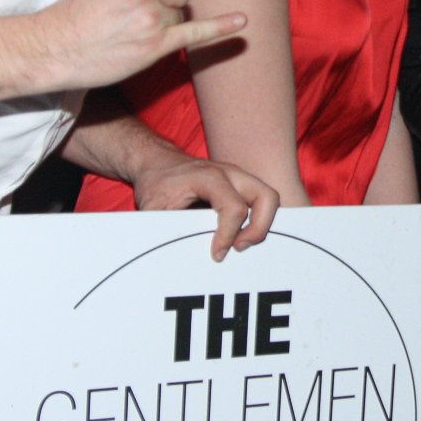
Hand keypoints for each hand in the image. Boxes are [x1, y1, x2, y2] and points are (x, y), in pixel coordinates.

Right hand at [39, 0, 246, 90]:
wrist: (56, 46)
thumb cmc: (81, 11)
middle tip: (137, 10)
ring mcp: (152, 15)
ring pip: (184, 12)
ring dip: (167, 21)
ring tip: (135, 28)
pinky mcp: (157, 43)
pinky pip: (198, 32)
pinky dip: (220, 28)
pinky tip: (241, 21)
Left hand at [131, 151, 279, 259]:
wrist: (157, 161)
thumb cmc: (156, 182)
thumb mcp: (152, 208)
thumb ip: (163, 230)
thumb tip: (170, 259)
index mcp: (207, 178)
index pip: (234, 208)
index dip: (228, 235)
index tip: (216, 254)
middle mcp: (229, 173)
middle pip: (266, 197)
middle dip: (259, 227)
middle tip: (239, 247)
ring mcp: (238, 177)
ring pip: (269, 198)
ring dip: (262, 223)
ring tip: (240, 243)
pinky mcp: (240, 184)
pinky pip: (260, 201)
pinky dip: (257, 219)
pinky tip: (240, 235)